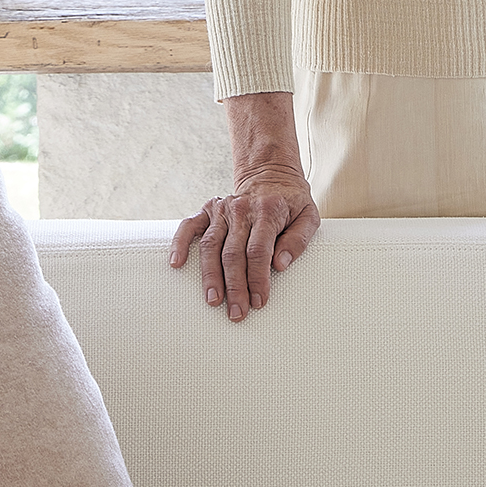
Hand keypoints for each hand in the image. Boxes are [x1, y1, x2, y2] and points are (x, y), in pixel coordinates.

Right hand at [169, 92, 320, 319]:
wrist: (271, 174)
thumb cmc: (292, 202)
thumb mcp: (309, 217)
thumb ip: (298, 240)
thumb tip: (280, 265)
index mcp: (268, 211)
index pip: (259, 250)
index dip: (258, 279)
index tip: (259, 302)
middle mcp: (242, 209)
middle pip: (233, 253)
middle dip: (234, 286)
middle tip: (236, 313)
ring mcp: (222, 209)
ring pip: (211, 245)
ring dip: (210, 276)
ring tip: (213, 301)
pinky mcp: (208, 209)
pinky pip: (189, 226)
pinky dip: (180, 244)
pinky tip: (176, 264)